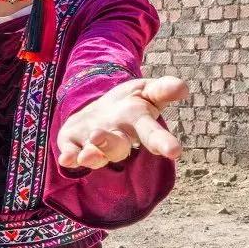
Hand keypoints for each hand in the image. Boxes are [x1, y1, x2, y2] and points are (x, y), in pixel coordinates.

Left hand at [56, 76, 187, 168]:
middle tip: (103, 137)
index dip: (163, 143)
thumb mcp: (146, 90)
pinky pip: (72, 153)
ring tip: (90, 146)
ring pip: (96, 154)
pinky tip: (65, 159)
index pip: (152, 135)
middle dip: (112, 145)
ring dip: (93, 152)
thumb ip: (163, 89)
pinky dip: (70, 157)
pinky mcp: (74, 144)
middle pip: (118, 148)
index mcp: (138, 125)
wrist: (99, 110)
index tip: (175, 151)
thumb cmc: (129, 103)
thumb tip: (183, 87)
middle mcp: (117, 139)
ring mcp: (95, 144)